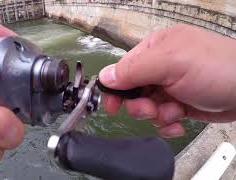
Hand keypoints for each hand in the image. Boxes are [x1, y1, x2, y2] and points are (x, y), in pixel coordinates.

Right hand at [99, 24, 235, 137]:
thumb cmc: (216, 70)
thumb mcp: (171, 63)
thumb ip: (135, 69)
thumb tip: (105, 77)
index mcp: (155, 48)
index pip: (124, 68)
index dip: (116, 88)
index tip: (112, 105)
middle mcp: (160, 66)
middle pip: (133, 90)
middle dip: (140, 105)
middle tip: (151, 110)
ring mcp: (170, 86)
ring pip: (146, 107)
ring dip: (156, 116)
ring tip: (173, 114)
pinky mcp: (179, 103)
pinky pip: (161, 117)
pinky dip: (167, 123)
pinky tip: (178, 122)